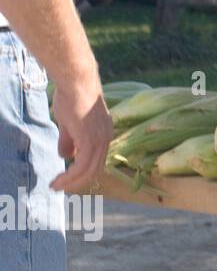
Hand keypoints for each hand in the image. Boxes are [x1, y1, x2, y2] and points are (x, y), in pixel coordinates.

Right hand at [49, 78, 110, 193]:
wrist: (77, 82)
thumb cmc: (72, 97)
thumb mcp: (70, 124)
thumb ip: (70, 140)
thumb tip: (66, 156)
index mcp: (104, 133)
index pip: (97, 160)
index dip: (82, 173)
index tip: (67, 179)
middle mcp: (106, 138)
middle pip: (95, 169)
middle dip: (78, 182)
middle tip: (60, 187)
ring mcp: (100, 139)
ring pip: (89, 170)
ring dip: (72, 182)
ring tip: (56, 187)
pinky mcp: (90, 139)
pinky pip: (81, 165)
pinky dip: (70, 176)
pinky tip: (59, 180)